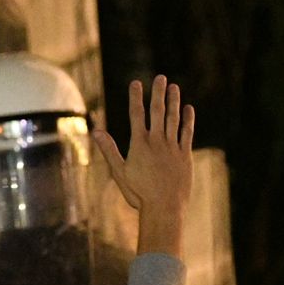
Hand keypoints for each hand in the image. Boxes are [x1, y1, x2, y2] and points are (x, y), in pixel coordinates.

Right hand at [93, 74, 194, 256]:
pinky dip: (187, 120)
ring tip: (174, 87)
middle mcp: (157, 141)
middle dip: (158, 93)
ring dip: (174, 102)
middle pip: (157, 111)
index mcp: (139, 144)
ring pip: (174, 119)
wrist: (164, 207)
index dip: (136, 97)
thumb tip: (96, 131)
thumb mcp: (119, 172)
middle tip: (160, 77)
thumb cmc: (138, 193)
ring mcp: (172, 147)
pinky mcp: (184, 155)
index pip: (136, 115)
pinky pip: (187, 132)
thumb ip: (109, 150)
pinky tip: (188, 109)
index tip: (136, 83)